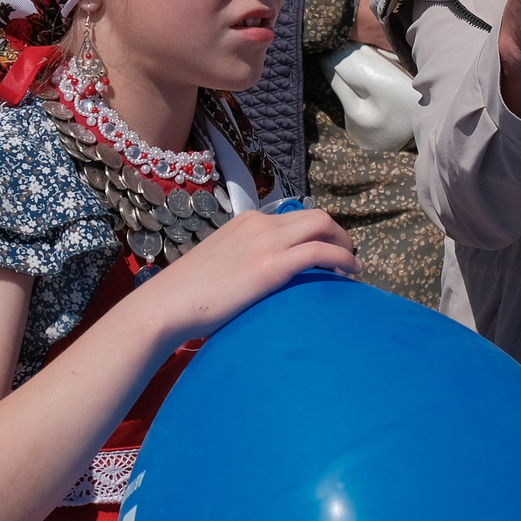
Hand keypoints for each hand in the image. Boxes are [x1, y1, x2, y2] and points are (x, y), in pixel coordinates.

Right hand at [123, 207, 357, 349]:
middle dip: (337, 233)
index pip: (293, 217)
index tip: (327, 251)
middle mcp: (258, 224)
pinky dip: (342, 258)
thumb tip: (256, 279)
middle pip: (314, 216)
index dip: (316, 232)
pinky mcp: (272, 265)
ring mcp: (266, 241)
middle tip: (347, 257)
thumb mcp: (219, 264)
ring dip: (344, 243)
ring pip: (321, 225)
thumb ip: (242, 261)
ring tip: (353, 266)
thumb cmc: (187, 295)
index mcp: (246, 221)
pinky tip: (351, 273)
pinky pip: (320, 251)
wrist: (167, 305)